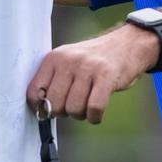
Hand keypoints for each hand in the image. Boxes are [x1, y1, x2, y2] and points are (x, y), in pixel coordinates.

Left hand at [26, 25, 159, 123]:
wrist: (128, 44)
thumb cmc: (95, 60)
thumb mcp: (69, 62)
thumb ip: (53, 82)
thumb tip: (41, 110)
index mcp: (54, 58)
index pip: (33, 92)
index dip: (41, 108)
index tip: (50, 110)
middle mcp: (68, 61)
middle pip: (54, 105)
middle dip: (64, 112)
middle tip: (75, 105)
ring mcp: (87, 67)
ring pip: (74, 109)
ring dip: (82, 115)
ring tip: (88, 104)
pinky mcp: (106, 76)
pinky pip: (94, 108)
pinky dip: (95, 117)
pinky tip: (97, 113)